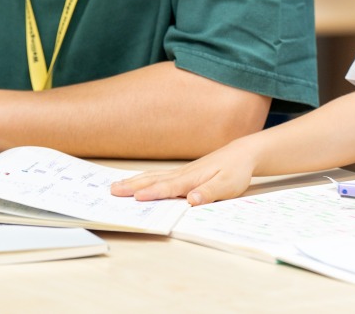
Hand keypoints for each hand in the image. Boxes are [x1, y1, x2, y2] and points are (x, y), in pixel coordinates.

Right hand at [111, 137, 258, 204]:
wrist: (241, 154)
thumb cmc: (235, 170)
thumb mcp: (228, 185)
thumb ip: (209, 192)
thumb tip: (192, 200)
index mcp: (192, 178)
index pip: (169, 188)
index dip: (153, 193)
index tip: (135, 198)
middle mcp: (183, 174)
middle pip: (154, 180)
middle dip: (133, 186)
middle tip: (112, 191)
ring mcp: (181, 172)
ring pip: (153, 177)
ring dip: (134, 182)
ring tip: (115, 186)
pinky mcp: (183, 173)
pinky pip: (159, 176)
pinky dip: (144, 179)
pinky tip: (136, 182)